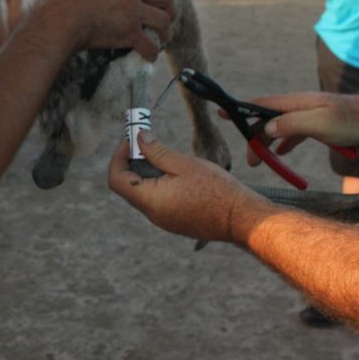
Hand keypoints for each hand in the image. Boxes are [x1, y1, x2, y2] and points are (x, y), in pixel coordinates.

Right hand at [40, 0, 175, 60]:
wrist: (59, 18)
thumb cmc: (59, 0)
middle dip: (170, 6)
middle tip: (167, 15)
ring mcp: (131, 10)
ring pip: (163, 19)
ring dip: (166, 30)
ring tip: (164, 38)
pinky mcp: (129, 32)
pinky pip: (150, 44)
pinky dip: (152, 52)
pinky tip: (149, 56)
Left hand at [108, 133, 269, 242]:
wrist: (242, 218)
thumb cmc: (217, 191)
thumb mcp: (184, 164)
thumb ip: (157, 151)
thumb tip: (139, 138)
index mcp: (151, 201)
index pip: (116, 180)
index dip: (119, 157)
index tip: (131, 141)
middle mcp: (153, 215)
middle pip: (129, 186)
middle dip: (133, 161)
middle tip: (147, 142)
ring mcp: (165, 220)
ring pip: (145, 193)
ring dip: (148, 172)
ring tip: (164, 154)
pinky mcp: (176, 221)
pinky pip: (159, 200)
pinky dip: (160, 183)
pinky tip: (177, 171)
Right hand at [238, 91, 358, 166]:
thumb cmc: (351, 120)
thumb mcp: (319, 124)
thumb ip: (291, 125)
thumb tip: (266, 127)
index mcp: (295, 103)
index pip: (261, 104)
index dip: (241, 109)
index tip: (221, 112)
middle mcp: (298, 106)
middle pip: (268, 120)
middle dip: (255, 138)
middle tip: (250, 161)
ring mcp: (307, 114)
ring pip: (279, 128)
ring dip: (268, 143)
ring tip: (260, 162)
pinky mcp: (317, 124)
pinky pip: (293, 133)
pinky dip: (283, 143)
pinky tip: (280, 154)